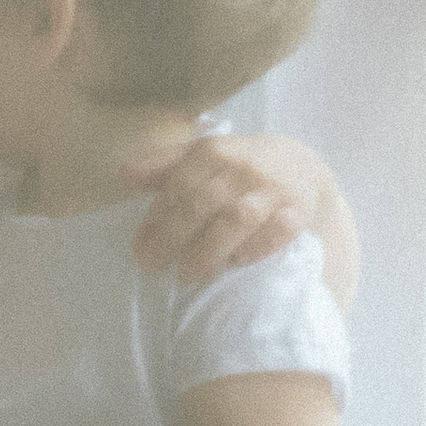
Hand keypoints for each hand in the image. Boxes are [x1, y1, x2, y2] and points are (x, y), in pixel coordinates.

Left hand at [125, 129, 305, 280]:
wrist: (301, 164)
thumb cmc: (238, 165)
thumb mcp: (202, 157)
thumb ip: (164, 167)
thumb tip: (124, 176)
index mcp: (213, 152)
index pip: (178, 186)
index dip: (156, 218)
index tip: (139, 247)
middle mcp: (242, 167)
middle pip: (202, 204)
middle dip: (173, 237)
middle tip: (153, 266)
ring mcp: (273, 189)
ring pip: (238, 219)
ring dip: (210, 249)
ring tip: (189, 274)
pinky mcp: (299, 210)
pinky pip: (279, 230)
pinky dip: (258, 246)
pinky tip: (239, 261)